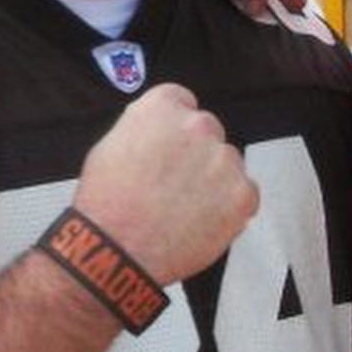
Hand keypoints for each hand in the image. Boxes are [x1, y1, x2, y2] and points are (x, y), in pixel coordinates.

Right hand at [74, 83, 257, 284]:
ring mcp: (224, 159)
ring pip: (228, 163)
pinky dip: (230, 207)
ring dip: (214, 179)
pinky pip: (246, 194)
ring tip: (186, 208)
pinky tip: (204, 221)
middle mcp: (198, 125)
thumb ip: (142, 128)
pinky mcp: (242, 194)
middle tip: (176, 182)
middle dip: (195, 153)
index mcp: (163, 107)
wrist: (117, 248)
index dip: (174, 129)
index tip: (171, 146)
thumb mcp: (110, 145)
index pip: (182, 102)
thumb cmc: (106, 201)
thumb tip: (157, 132)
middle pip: (207, 131)